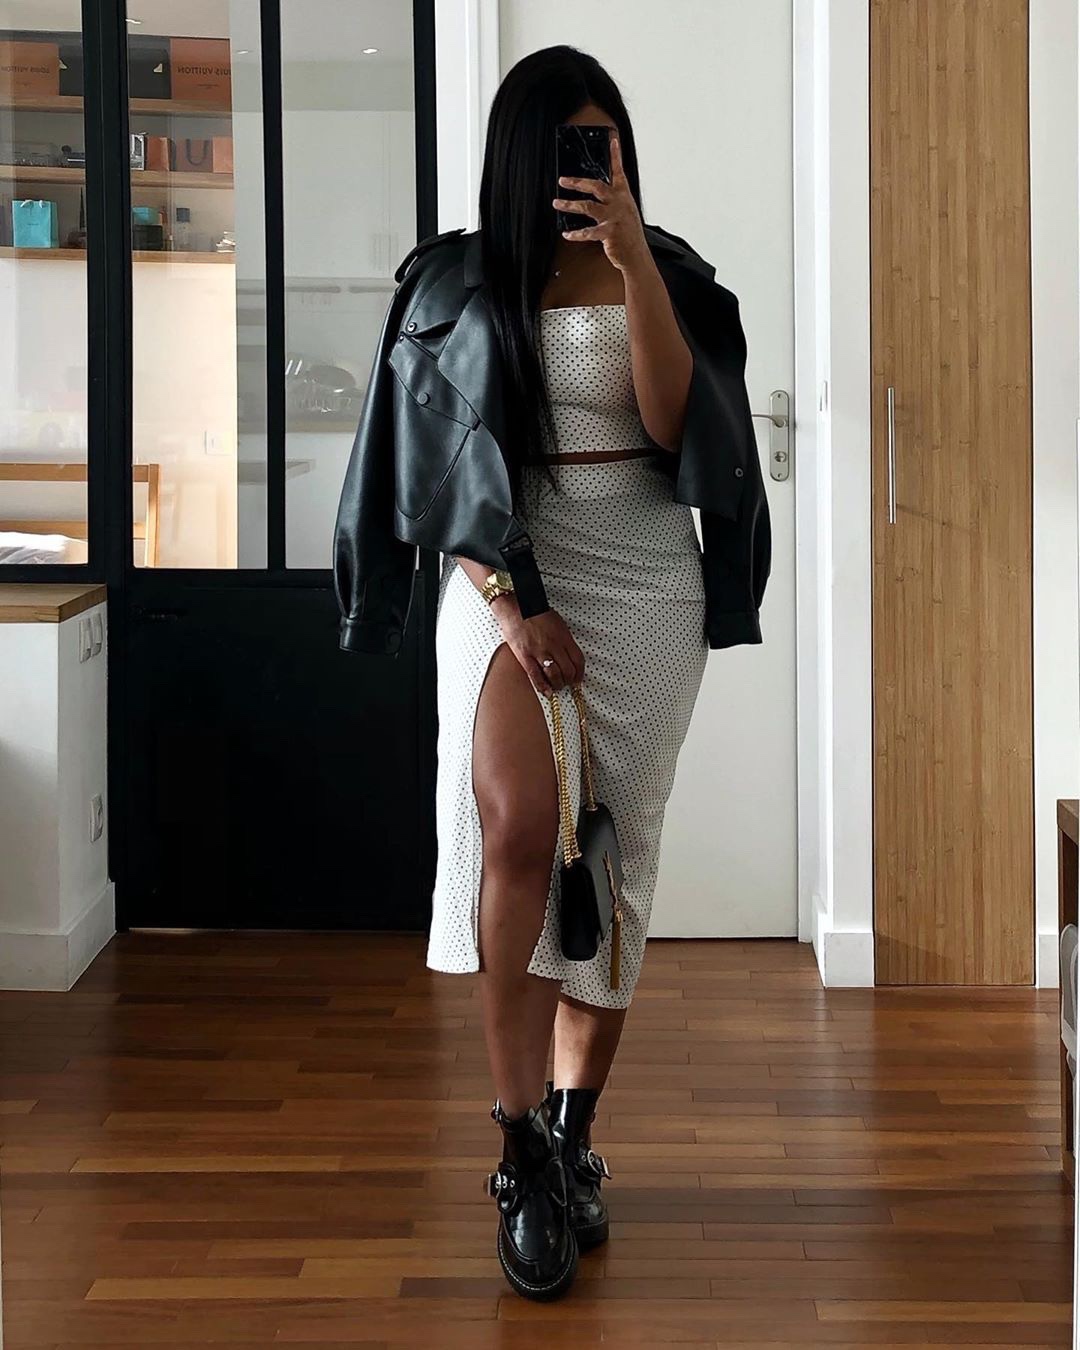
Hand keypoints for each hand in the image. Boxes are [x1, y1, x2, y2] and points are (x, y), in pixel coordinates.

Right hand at [491, 597, 584, 694]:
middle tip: (568, 683)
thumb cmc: (535, 612)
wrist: (516, 607)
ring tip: (557, 686)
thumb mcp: (558, 623)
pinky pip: (535, 676)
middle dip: (570, 681)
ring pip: (554, 675)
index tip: (579, 678)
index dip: (580, 673)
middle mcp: (553, 645)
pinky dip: (542, 687)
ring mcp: (539, 651)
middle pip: (568, 670)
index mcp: (563, 636)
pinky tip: (546, 691)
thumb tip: (569, 654)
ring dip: (558, 684)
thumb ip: (564, 639)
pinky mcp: (524, 656)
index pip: (578, 660)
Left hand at [553, 130, 647, 272]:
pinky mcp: (609, 233)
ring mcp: (614, 218)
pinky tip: (567, 234)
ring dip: (569, 205)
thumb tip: (596, 195)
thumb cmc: (629, 236)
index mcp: (624, 197)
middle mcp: (619, 204)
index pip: (619, 172)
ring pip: (587, 207)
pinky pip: (587, 232)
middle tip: (563, 180)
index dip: (615, 155)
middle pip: (596, 186)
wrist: (637, 256)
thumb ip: (613, 202)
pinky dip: (575, 234)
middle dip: (578, 182)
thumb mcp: (625, 213)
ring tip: (557, 203)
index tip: (612, 140)